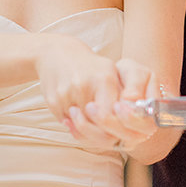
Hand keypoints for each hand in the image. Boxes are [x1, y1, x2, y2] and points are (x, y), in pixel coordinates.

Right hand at [36, 40, 156, 149]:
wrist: (57, 53)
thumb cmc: (90, 66)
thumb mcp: (110, 73)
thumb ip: (122, 95)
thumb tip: (133, 121)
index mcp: (103, 79)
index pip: (109, 117)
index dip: (114, 126)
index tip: (116, 126)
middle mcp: (83, 86)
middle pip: (95, 125)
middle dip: (100, 133)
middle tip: (104, 131)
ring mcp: (66, 94)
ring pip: (80, 127)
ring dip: (86, 129)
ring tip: (90, 121)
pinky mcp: (52, 101)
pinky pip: (66, 124)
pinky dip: (73, 124)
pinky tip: (75, 113)